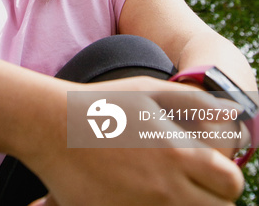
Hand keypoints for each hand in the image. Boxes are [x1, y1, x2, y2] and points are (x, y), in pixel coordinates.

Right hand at [22, 76, 243, 205]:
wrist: (53, 126)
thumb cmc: (102, 103)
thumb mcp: (148, 89)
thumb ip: (193, 100)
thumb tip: (230, 112)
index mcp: (177, 153)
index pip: (230, 182)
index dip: (227, 179)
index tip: (212, 171)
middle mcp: (165, 187)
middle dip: (211, 199)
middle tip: (192, 185)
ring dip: (185, 205)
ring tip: (166, 189)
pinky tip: (140, 194)